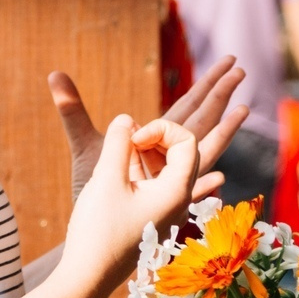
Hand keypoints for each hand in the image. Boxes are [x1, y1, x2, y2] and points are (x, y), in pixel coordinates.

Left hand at [53, 57, 247, 192]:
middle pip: (199, 119)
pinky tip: (219, 180)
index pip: (184, 106)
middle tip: (239, 66)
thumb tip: (55, 72)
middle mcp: (166, 159)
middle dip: (218, 92)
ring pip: (204, 151)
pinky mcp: (166, 204)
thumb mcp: (81, 145)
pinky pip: (192, 194)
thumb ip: (70, 109)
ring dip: (222, 131)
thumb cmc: (90, 192)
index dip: (198, 86)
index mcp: (152, 141)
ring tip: (243, 109)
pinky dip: (205, 186)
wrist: (90, 231)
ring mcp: (170, 182)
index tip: (179, 87)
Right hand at [60, 114, 205, 297]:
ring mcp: (165, 212)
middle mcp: (178, 202)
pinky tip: (117, 163)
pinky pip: (153, 184)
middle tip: (127, 138)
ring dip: (145, 151)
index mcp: (177, 191)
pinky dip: (139, 169)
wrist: (87, 279)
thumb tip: (125, 120)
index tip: (132, 138)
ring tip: (119, 146)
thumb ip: (118, 143)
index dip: (160, 128)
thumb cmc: (98, 231)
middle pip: (181, 153)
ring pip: (165, 168)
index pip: (186, 141)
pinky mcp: (150, 218)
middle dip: (154, 137)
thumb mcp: (106, 178)